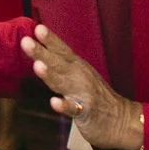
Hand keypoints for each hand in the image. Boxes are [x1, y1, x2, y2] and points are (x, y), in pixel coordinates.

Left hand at [21, 23, 143, 149]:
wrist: (123, 121)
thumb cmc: (95, 96)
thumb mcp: (79, 76)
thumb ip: (60, 66)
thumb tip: (38, 53)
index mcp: (77, 67)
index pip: (61, 50)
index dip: (50, 40)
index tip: (37, 28)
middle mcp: (80, 76)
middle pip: (58, 63)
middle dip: (42, 53)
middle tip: (25, 41)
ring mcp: (84, 94)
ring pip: (64, 83)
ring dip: (50, 75)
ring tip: (37, 66)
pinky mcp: (87, 113)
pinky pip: (74, 109)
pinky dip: (65, 105)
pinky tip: (54, 102)